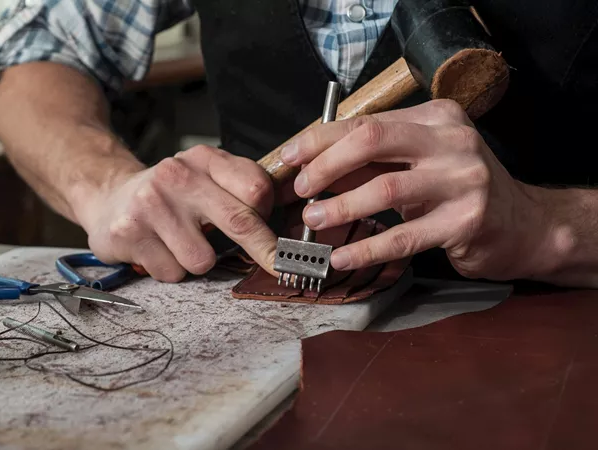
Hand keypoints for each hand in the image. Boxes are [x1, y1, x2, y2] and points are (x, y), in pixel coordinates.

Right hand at [78, 145, 277, 281]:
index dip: (270, 216)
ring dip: (197, 261)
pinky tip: (157, 250)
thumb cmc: (169, 196)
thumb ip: (240, 191)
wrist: (108, 197)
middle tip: (277, 266)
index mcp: (203, 158)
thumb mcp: (204, 177)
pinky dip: (170, 269)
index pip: (255, 188)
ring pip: (202, 259)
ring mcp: (151, 204)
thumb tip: (283, 228)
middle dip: (263, 251)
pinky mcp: (130, 233)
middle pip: (239, 222)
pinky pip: (172, 272)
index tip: (277, 235)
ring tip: (179, 244)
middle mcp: (177, 175)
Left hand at [278, 99, 551, 280]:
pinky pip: (404, 236)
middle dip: (326, 165)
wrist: (522, 225)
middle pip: (372, 142)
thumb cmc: (456, 191)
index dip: (320, 139)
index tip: (290, 157)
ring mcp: (463, 179)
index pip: (366, 122)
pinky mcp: (467, 221)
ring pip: (385, 189)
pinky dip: (367, 248)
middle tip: (301, 190)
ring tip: (312, 221)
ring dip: (340, 207)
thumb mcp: (417, 164)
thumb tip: (308, 169)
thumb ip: (371, 162)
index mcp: (435, 117)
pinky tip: (342, 257)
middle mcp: (452, 140)